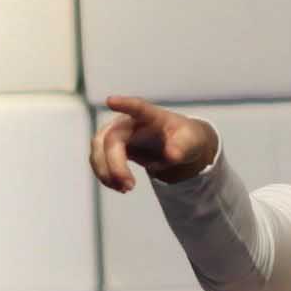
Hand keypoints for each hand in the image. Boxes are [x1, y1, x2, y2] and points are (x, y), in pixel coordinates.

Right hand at [90, 95, 216, 192]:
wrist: (178, 147)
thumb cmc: (185, 139)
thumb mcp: (192, 142)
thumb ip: (183, 147)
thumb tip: (172, 156)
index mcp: (152, 116)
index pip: (137, 107)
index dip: (124, 104)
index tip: (110, 101)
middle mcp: (129, 122)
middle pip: (111, 138)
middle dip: (115, 164)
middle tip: (130, 186)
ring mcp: (117, 133)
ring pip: (98, 149)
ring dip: (105, 172)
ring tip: (125, 189)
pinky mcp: (110, 147)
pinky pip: (99, 160)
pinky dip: (105, 176)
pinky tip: (120, 188)